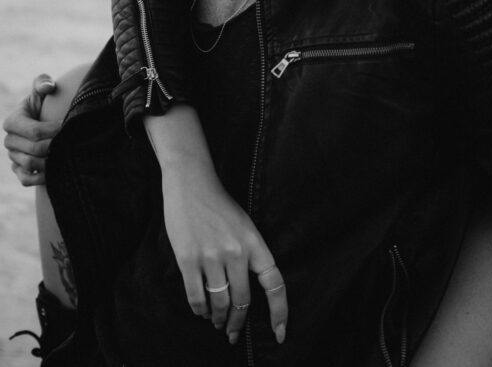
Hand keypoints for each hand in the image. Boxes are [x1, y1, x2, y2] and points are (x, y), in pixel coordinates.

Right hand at [3, 74, 59, 185]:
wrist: (42, 121)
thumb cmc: (43, 103)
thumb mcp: (42, 90)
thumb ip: (43, 83)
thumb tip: (48, 86)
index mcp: (12, 121)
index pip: (34, 131)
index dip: (53, 130)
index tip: (68, 127)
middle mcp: (9, 140)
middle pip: (34, 149)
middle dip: (55, 146)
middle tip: (71, 143)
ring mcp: (12, 156)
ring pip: (30, 164)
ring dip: (50, 162)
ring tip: (66, 155)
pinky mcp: (18, 169)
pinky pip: (26, 179)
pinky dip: (40, 178)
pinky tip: (56, 171)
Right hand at [161, 161, 286, 345]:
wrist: (191, 182)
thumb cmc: (218, 204)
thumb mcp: (244, 225)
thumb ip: (248, 254)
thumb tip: (245, 290)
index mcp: (254, 242)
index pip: (274, 283)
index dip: (279, 311)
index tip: (280, 333)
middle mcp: (236, 252)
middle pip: (243, 301)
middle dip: (238, 323)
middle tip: (233, 333)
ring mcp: (211, 256)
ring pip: (219, 303)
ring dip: (218, 319)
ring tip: (217, 322)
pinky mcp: (188, 259)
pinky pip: (196, 297)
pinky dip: (200, 310)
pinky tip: (201, 312)